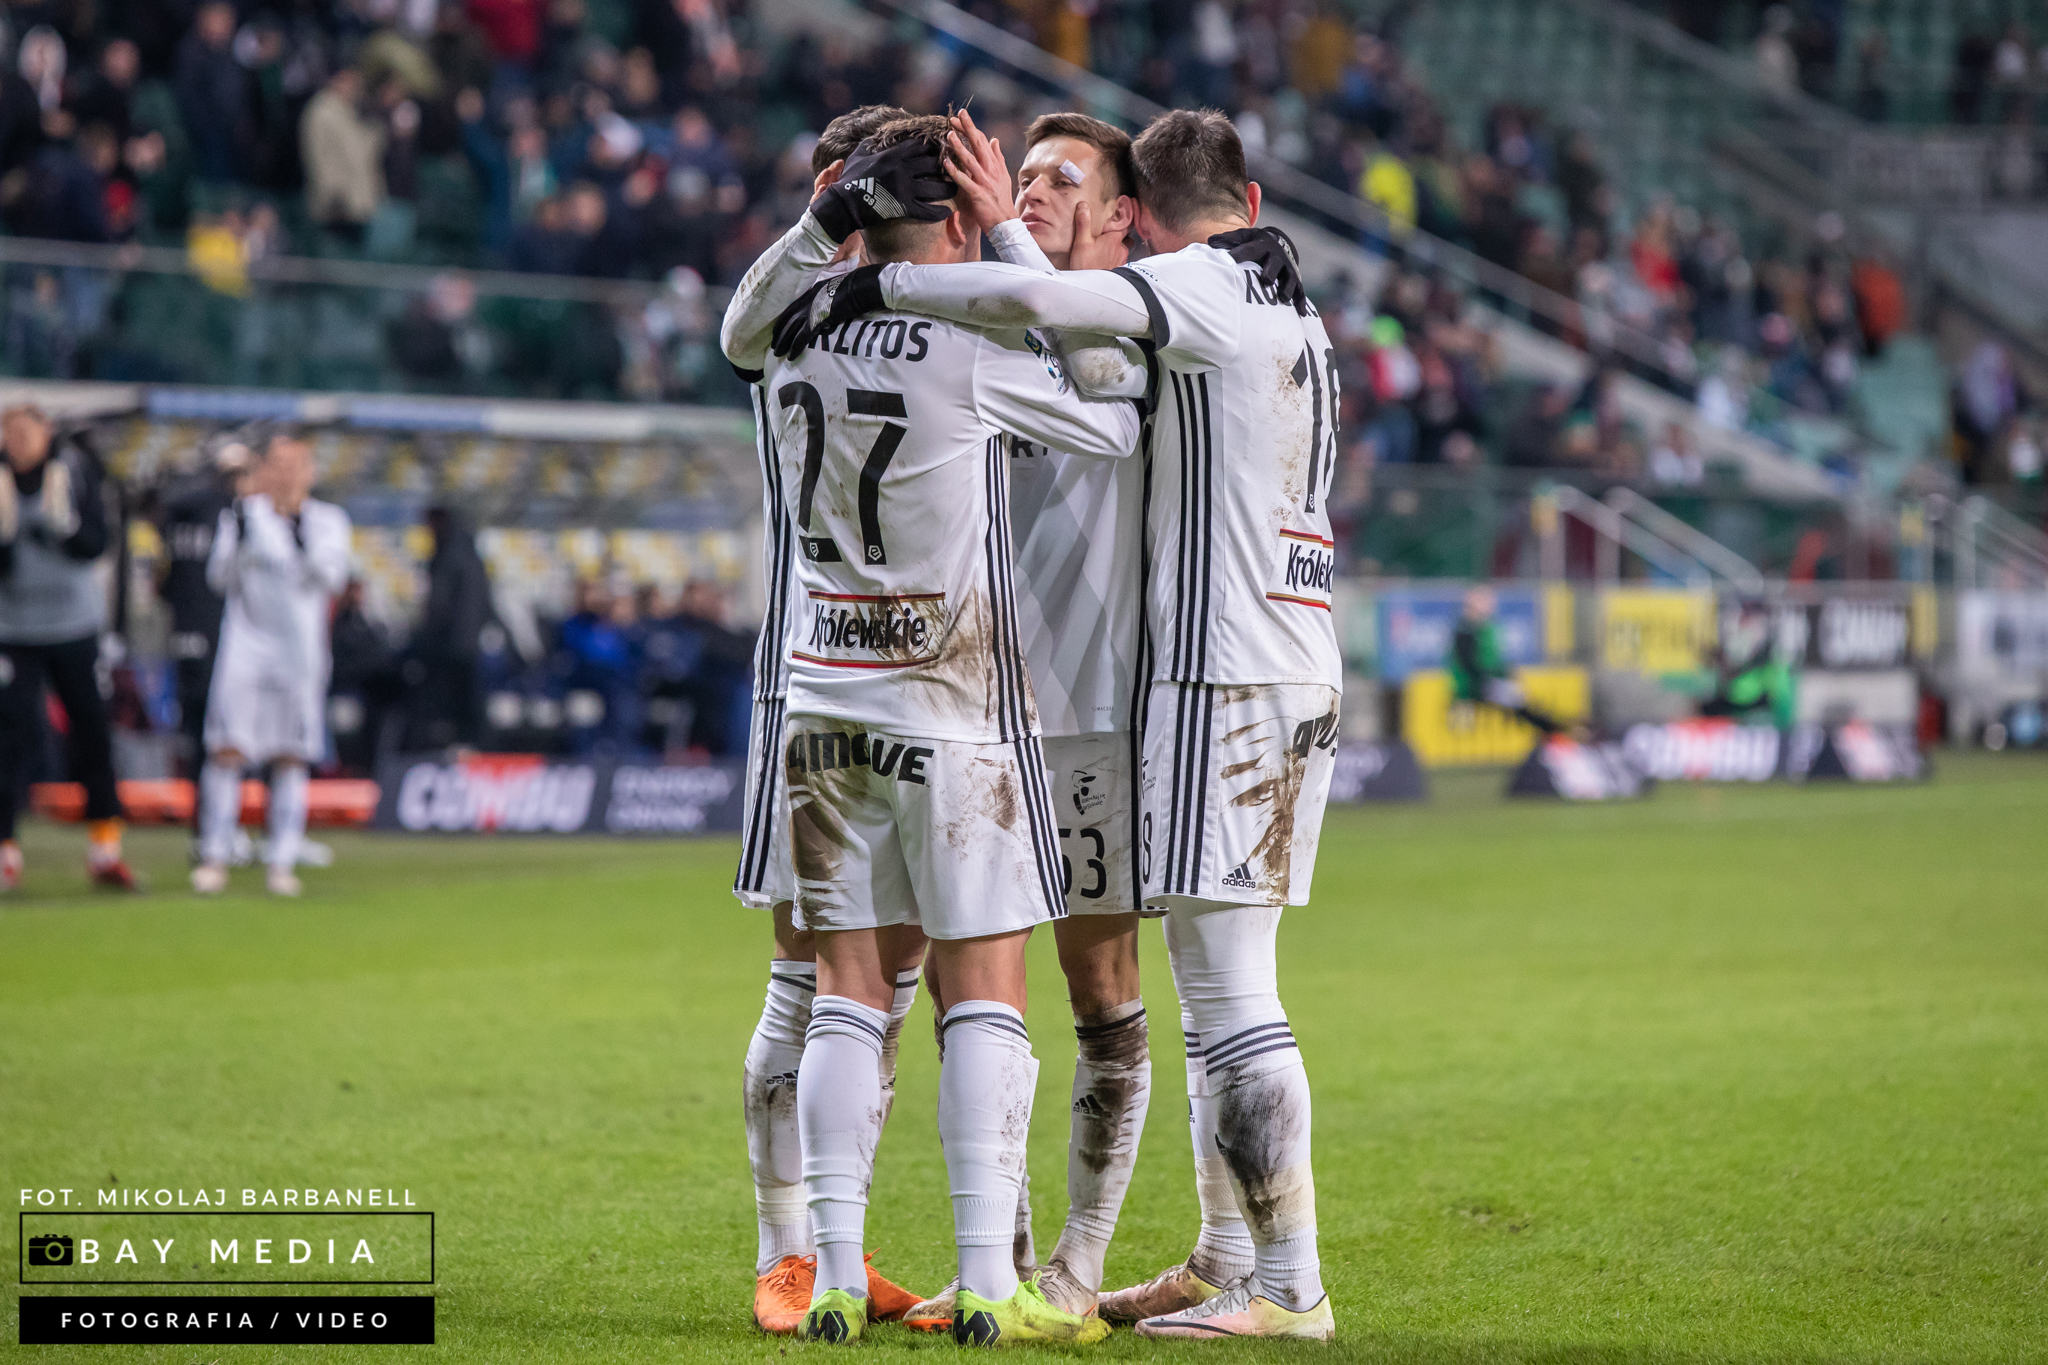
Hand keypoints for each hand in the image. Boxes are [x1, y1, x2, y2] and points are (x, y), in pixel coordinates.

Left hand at [771, 265, 886, 357]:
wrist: (861, 287)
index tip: (778, 331)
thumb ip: (830, 300)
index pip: (792, 308)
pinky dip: (795, 347)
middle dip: (779, 334)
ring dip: (783, 342)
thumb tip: (830, 311)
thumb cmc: (856, 288)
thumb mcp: (837, 291)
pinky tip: (791, 356)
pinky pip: (802, 337)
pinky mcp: (817, 319)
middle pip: (787, 319)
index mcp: (811, 292)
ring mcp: (811, 309)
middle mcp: (807, 299)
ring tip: (778, 354)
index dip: (784, 321)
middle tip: (774, 346)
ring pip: (791, 329)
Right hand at [809, 139, 952, 243]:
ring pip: (935, 188)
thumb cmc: (850, 178)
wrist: (844, 204)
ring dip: (948, 188)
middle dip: (946, 165)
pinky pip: (927, 211)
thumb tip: (877, 136)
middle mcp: (903, 170)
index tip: (942, 146)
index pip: (920, 145)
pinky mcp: (904, 208)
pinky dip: (939, 212)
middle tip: (954, 167)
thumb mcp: (859, 155)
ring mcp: (905, 190)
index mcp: (893, 155)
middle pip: (933, 164)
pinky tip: (947, 211)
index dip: (933, 145)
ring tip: (955, 188)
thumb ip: (870, 143)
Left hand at [942, 109, 1015, 232]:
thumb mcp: (1003, 176)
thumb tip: (994, 139)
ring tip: (949, 135)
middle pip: (978, 145)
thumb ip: (997, 157)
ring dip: (959, 147)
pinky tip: (946, 163)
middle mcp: (991, 171)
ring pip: (971, 160)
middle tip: (955, 116)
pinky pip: (964, 181)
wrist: (1006, 223)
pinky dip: (955, 171)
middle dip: (967, 129)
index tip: (961, 116)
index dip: (971, 128)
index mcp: (995, 165)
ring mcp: (985, 182)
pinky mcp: (978, 195)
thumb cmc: (1001, 201)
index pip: (983, 141)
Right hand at [1066, 197, 1128, 270]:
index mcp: (1114, 238)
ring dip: (1120, 247)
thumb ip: (1083, 223)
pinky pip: (1122, 260)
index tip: (1124, 211)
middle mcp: (1122, 249)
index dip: (1126, 217)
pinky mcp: (1120, 271)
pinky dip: (1117, 258)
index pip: (1126, 223)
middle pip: (1127, 237)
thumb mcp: (1081, 242)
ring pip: (1125, 249)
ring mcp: (1122, 260)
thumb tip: (1084, 205)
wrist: (1090, 289)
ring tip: (1110, 246)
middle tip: (1114, 231)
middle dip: (1123, 234)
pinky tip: (1109, 259)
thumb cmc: (1086, 265)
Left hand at [1211, 225, 1307, 313]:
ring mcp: (1287, 269)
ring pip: (1290, 278)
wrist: (1277, 242)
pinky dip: (1300, 301)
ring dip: (1287, 287)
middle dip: (1271, 271)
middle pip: (1275, 263)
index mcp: (1261, 245)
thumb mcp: (1242, 237)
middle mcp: (1277, 257)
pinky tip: (1300, 313)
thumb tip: (1211, 242)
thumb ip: (1227, 240)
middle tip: (1266, 280)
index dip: (1241, 255)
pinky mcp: (1294, 280)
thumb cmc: (1253, 244)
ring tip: (1283, 298)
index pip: (1250, 250)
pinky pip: (1300, 291)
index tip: (1230, 261)